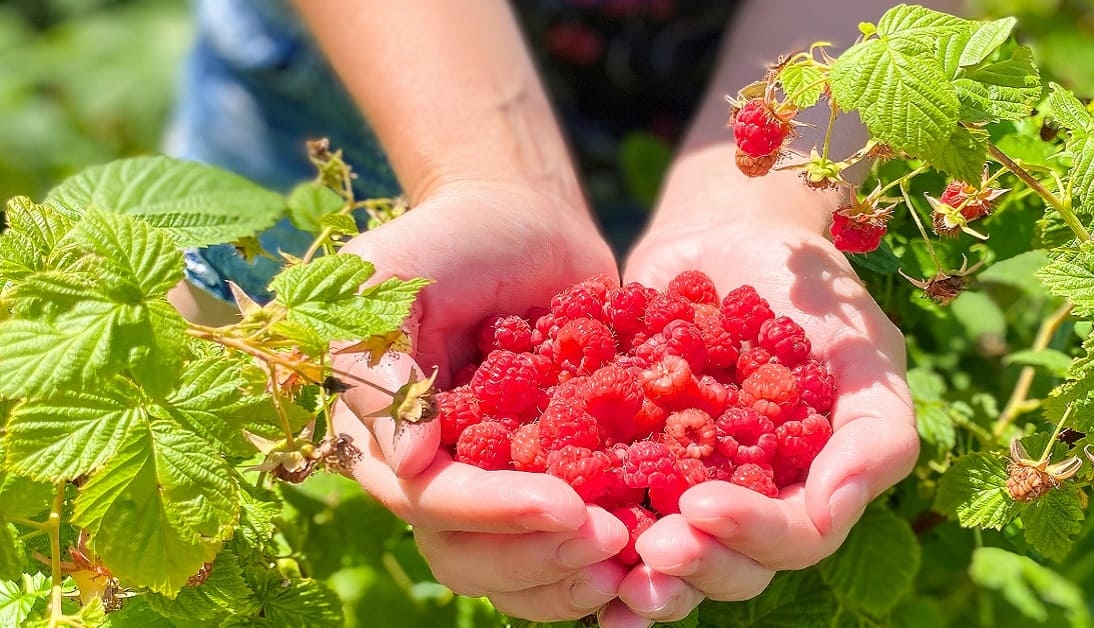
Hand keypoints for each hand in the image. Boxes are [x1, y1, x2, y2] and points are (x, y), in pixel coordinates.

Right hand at [331, 181, 630, 620]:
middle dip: (540, 557)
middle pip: (471, 556)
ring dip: (574, 574)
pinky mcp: (551, 479)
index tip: (564, 505)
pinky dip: (608, 554)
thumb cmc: (453, 238)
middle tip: (613, 542)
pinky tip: (656, 549)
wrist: (527, 222)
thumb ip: (384, 357)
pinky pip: (568, 540)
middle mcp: (435, 477)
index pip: (431, 500)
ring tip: (638, 558)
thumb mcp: (396, 277)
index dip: (493, 512)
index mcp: (387, 440)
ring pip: (519, 567)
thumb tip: (407, 461)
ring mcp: (495, 484)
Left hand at [606, 181, 918, 622]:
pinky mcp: (627, 458)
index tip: (703, 507)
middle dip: (693, 565)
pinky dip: (585, 529)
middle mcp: (750, 501)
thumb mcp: (864, 349)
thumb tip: (832, 515)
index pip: (794, 538)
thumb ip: (873, 432)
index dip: (753, 536)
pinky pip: (609, 504)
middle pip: (729, 566)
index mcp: (810, 488)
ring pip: (670, 556)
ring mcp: (686, 484)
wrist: (727, 233)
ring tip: (604, 567)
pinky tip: (558, 535)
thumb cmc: (811, 289)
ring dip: (640, 574)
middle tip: (651, 551)